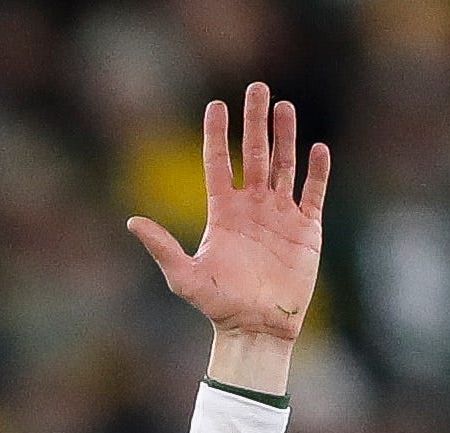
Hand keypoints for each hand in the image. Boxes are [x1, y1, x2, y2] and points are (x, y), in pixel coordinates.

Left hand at [134, 82, 326, 380]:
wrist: (256, 328)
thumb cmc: (217, 305)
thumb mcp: (184, 277)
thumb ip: (162, 247)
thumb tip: (132, 222)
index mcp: (223, 214)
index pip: (218, 164)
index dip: (217, 135)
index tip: (216, 105)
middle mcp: (251, 208)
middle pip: (254, 154)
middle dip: (255, 122)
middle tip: (256, 88)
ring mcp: (280, 215)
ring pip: (284, 165)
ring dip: (285, 136)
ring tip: (284, 106)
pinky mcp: (306, 228)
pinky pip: (313, 192)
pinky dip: (316, 171)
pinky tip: (317, 148)